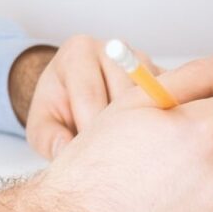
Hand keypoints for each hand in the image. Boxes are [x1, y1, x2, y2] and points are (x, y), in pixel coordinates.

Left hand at [9, 35, 160, 159]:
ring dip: (143, 130)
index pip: (90, 95)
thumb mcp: (41, 126)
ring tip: (130, 155)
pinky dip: (162, 125)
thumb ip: (48, 138)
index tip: (89, 160)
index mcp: (78, 52)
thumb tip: (65, 151)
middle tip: (112, 163)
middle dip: (118, 133)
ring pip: (151, 100)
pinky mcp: (165, 75)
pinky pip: (171, 102)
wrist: (77, 96)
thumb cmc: (59, 110)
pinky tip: (149, 145)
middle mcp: (114, 49)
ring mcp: (143, 60)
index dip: (90, 133)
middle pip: (125, 97)